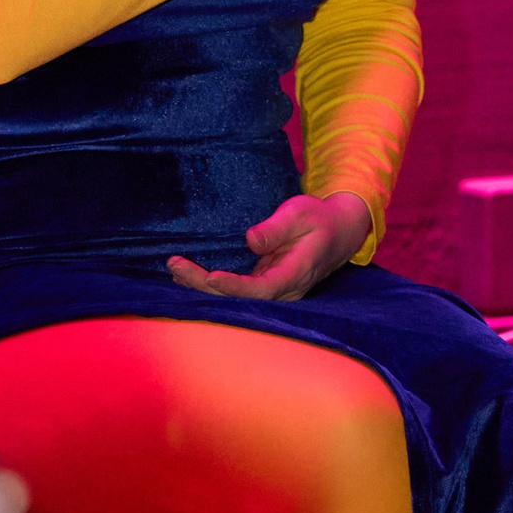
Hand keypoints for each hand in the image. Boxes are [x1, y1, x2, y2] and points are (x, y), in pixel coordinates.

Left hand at [167, 191, 370, 302]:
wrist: (338, 232)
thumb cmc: (318, 219)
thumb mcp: (300, 213)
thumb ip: (276, 228)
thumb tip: (250, 240)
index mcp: (295, 274)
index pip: (262, 289)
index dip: (235, 287)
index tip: (211, 276)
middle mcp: (283, 290)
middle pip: (240, 299)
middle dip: (204, 285)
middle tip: (175, 265)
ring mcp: (273, 290)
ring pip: (235, 298)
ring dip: (202, 286)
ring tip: (174, 269)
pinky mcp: (264, 283)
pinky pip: (235, 290)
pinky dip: (210, 284)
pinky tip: (187, 274)